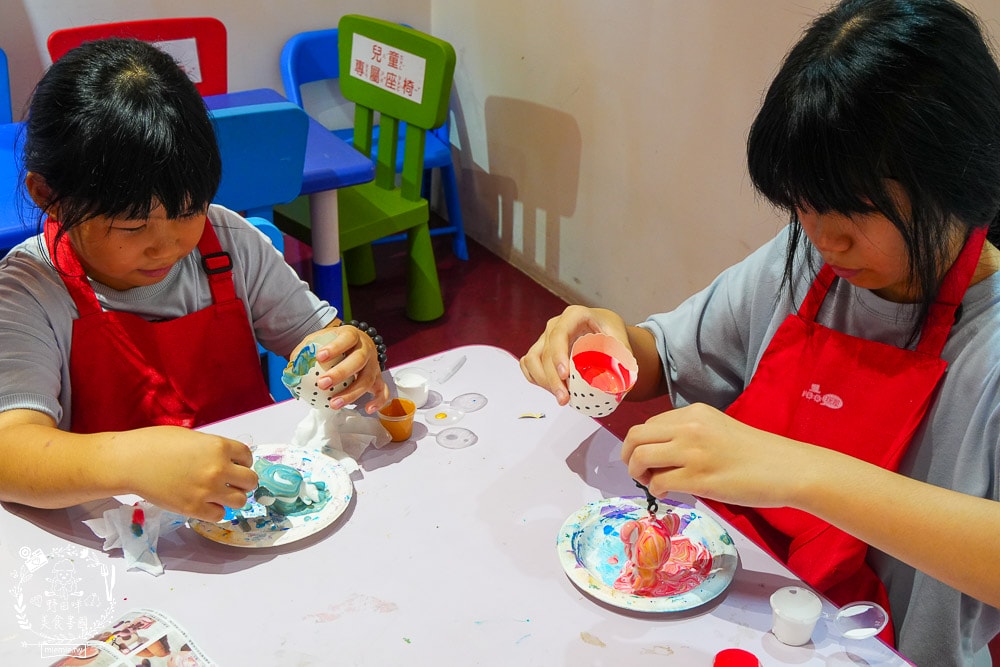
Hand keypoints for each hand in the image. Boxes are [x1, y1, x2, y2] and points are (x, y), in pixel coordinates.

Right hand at [122, 426, 257, 521]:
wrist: (130, 462)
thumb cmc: (155, 444)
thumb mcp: (192, 437)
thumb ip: (212, 449)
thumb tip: (225, 460)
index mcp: (219, 446)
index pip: (248, 457)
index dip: (243, 462)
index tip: (236, 465)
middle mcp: (218, 469)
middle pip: (250, 481)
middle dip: (243, 482)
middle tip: (232, 483)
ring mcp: (207, 490)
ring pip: (240, 501)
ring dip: (233, 498)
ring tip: (221, 495)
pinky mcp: (193, 508)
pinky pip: (220, 515)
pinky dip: (216, 511)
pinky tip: (206, 504)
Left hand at [301, 324, 389, 413]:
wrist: (354, 343)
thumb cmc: (334, 343)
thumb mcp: (319, 339)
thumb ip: (305, 352)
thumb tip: (291, 371)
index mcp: (352, 335)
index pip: (346, 338)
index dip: (335, 347)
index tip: (319, 357)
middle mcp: (366, 349)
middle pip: (358, 361)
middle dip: (340, 373)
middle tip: (323, 384)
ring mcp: (374, 365)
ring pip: (368, 380)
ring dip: (351, 394)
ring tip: (334, 404)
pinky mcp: (378, 379)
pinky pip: (383, 391)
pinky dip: (378, 402)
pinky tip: (367, 409)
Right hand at [519, 306, 630, 404]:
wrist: (603, 329)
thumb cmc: (609, 329)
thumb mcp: (619, 335)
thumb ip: (622, 352)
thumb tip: (624, 377)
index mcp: (574, 316)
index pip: (559, 334)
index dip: (558, 355)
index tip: (565, 375)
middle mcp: (555, 325)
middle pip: (545, 352)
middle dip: (552, 379)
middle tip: (565, 398)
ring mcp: (545, 338)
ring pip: (533, 360)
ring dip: (543, 382)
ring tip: (561, 397)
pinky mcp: (540, 350)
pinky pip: (529, 364)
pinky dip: (535, 379)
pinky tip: (550, 389)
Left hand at [621, 403, 818, 508]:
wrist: (785, 468)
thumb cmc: (756, 453)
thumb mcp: (718, 429)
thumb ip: (690, 434)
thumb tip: (662, 453)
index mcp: (693, 413)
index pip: (649, 425)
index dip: (641, 443)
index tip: (647, 458)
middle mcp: (688, 427)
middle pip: (636, 437)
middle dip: (628, 456)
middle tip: (636, 471)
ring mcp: (691, 452)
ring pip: (641, 458)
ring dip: (637, 474)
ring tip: (650, 483)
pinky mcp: (697, 478)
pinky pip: (659, 483)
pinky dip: (656, 490)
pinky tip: (667, 493)